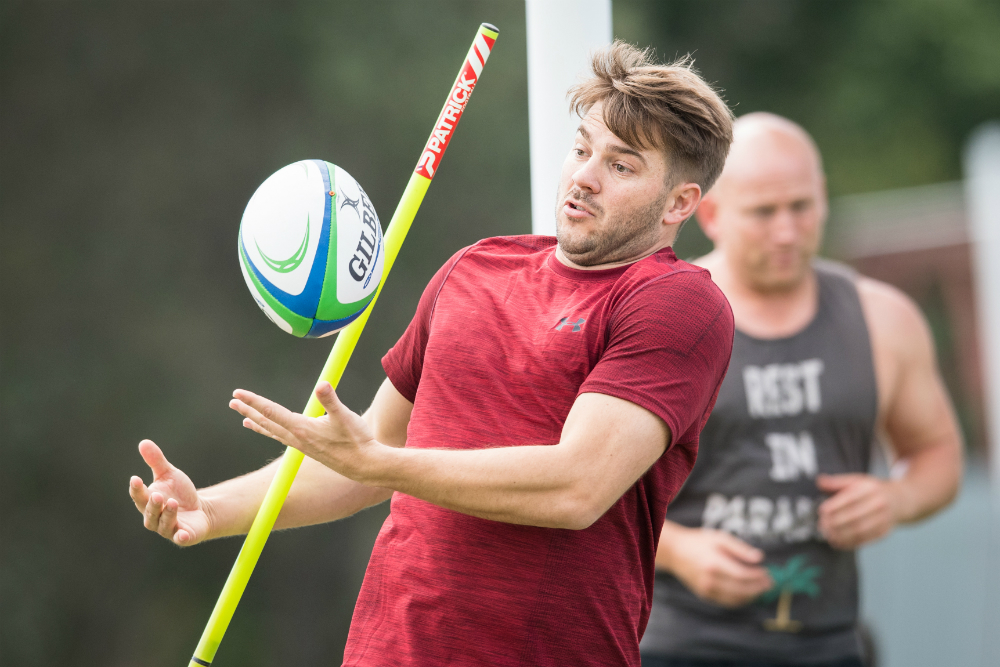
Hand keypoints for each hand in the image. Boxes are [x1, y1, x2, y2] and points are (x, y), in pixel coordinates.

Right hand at [129, 440, 211, 545]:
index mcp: (148, 502)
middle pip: (149, 513)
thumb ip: (156, 461)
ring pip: (164, 524)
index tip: (135, 479)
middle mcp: (154, 518)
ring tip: (173, 502)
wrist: (200, 510)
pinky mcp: (183, 536)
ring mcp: (168, 529)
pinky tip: (183, 534)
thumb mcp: (169, 474)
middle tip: (157, 495)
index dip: (136, 489)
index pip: (138, 497)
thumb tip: (143, 442)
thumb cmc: (179, 492)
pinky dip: (181, 536)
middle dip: (153, 504)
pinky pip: (180, 538)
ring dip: (167, 514)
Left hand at [230, 382, 379, 479]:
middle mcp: (297, 438)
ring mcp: (302, 445)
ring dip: (257, 423)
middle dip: (248, 410)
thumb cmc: (357, 440)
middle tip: (232, 402)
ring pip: (273, 431)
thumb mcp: (345, 416)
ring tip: (243, 419)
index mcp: (302, 428)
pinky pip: (282, 438)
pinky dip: (272, 432)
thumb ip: (331, 400)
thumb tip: (321, 385)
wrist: (364, 465)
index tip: (238, 393)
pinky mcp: (308, 448)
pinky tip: (273, 431)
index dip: (254, 401)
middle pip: (267, 421)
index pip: (272, 411)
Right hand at [659, 524, 772, 606]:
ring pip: (736, 599)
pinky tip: (748, 593)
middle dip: (759, 588)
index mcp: (714, 564)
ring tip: (761, 589)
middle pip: (741, 590)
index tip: (768, 572)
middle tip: (770, 583)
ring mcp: (707, 590)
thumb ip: (740, 548)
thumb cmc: (699, 542)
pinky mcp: (705, 595)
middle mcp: (710, 580)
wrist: (676, 552)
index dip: (758, 576)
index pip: (742, 575)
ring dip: (752, 596)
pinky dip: (741, 600)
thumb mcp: (720, 538)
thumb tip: (759, 558)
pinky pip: (727, 602)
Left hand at [817, 473, 900, 548]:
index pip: (850, 499)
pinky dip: (849, 543)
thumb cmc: (873, 490)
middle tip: (821, 525)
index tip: (822, 511)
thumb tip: (819, 481)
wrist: (900, 501)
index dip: (835, 506)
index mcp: (870, 489)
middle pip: (854, 516)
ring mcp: (884, 520)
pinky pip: (865, 540)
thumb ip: (837, 481)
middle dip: (835, 522)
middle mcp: (879, 504)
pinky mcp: (884, 532)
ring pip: (859, 530)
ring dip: (841, 535)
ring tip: (827, 535)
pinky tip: (838, 542)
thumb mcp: (857, 480)